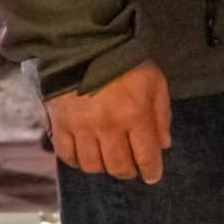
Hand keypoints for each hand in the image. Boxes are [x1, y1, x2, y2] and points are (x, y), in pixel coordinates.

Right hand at [46, 61, 173, 182]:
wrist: (86, 47)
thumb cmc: (127, 64)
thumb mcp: (156, 83)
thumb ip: (161, 116)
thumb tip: (164, 146)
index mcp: (135, 115)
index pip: (146, 155)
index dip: (151, 170)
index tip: (152, 177)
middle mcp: (108, 127)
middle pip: (118, 165)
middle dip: (128, 172)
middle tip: (132, 169)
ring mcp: (81, 128)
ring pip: (92, 165)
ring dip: (104, 168)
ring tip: (110, 162)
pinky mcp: (60, 125)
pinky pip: (66, 155)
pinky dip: (77, 162)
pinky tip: (86, 158)